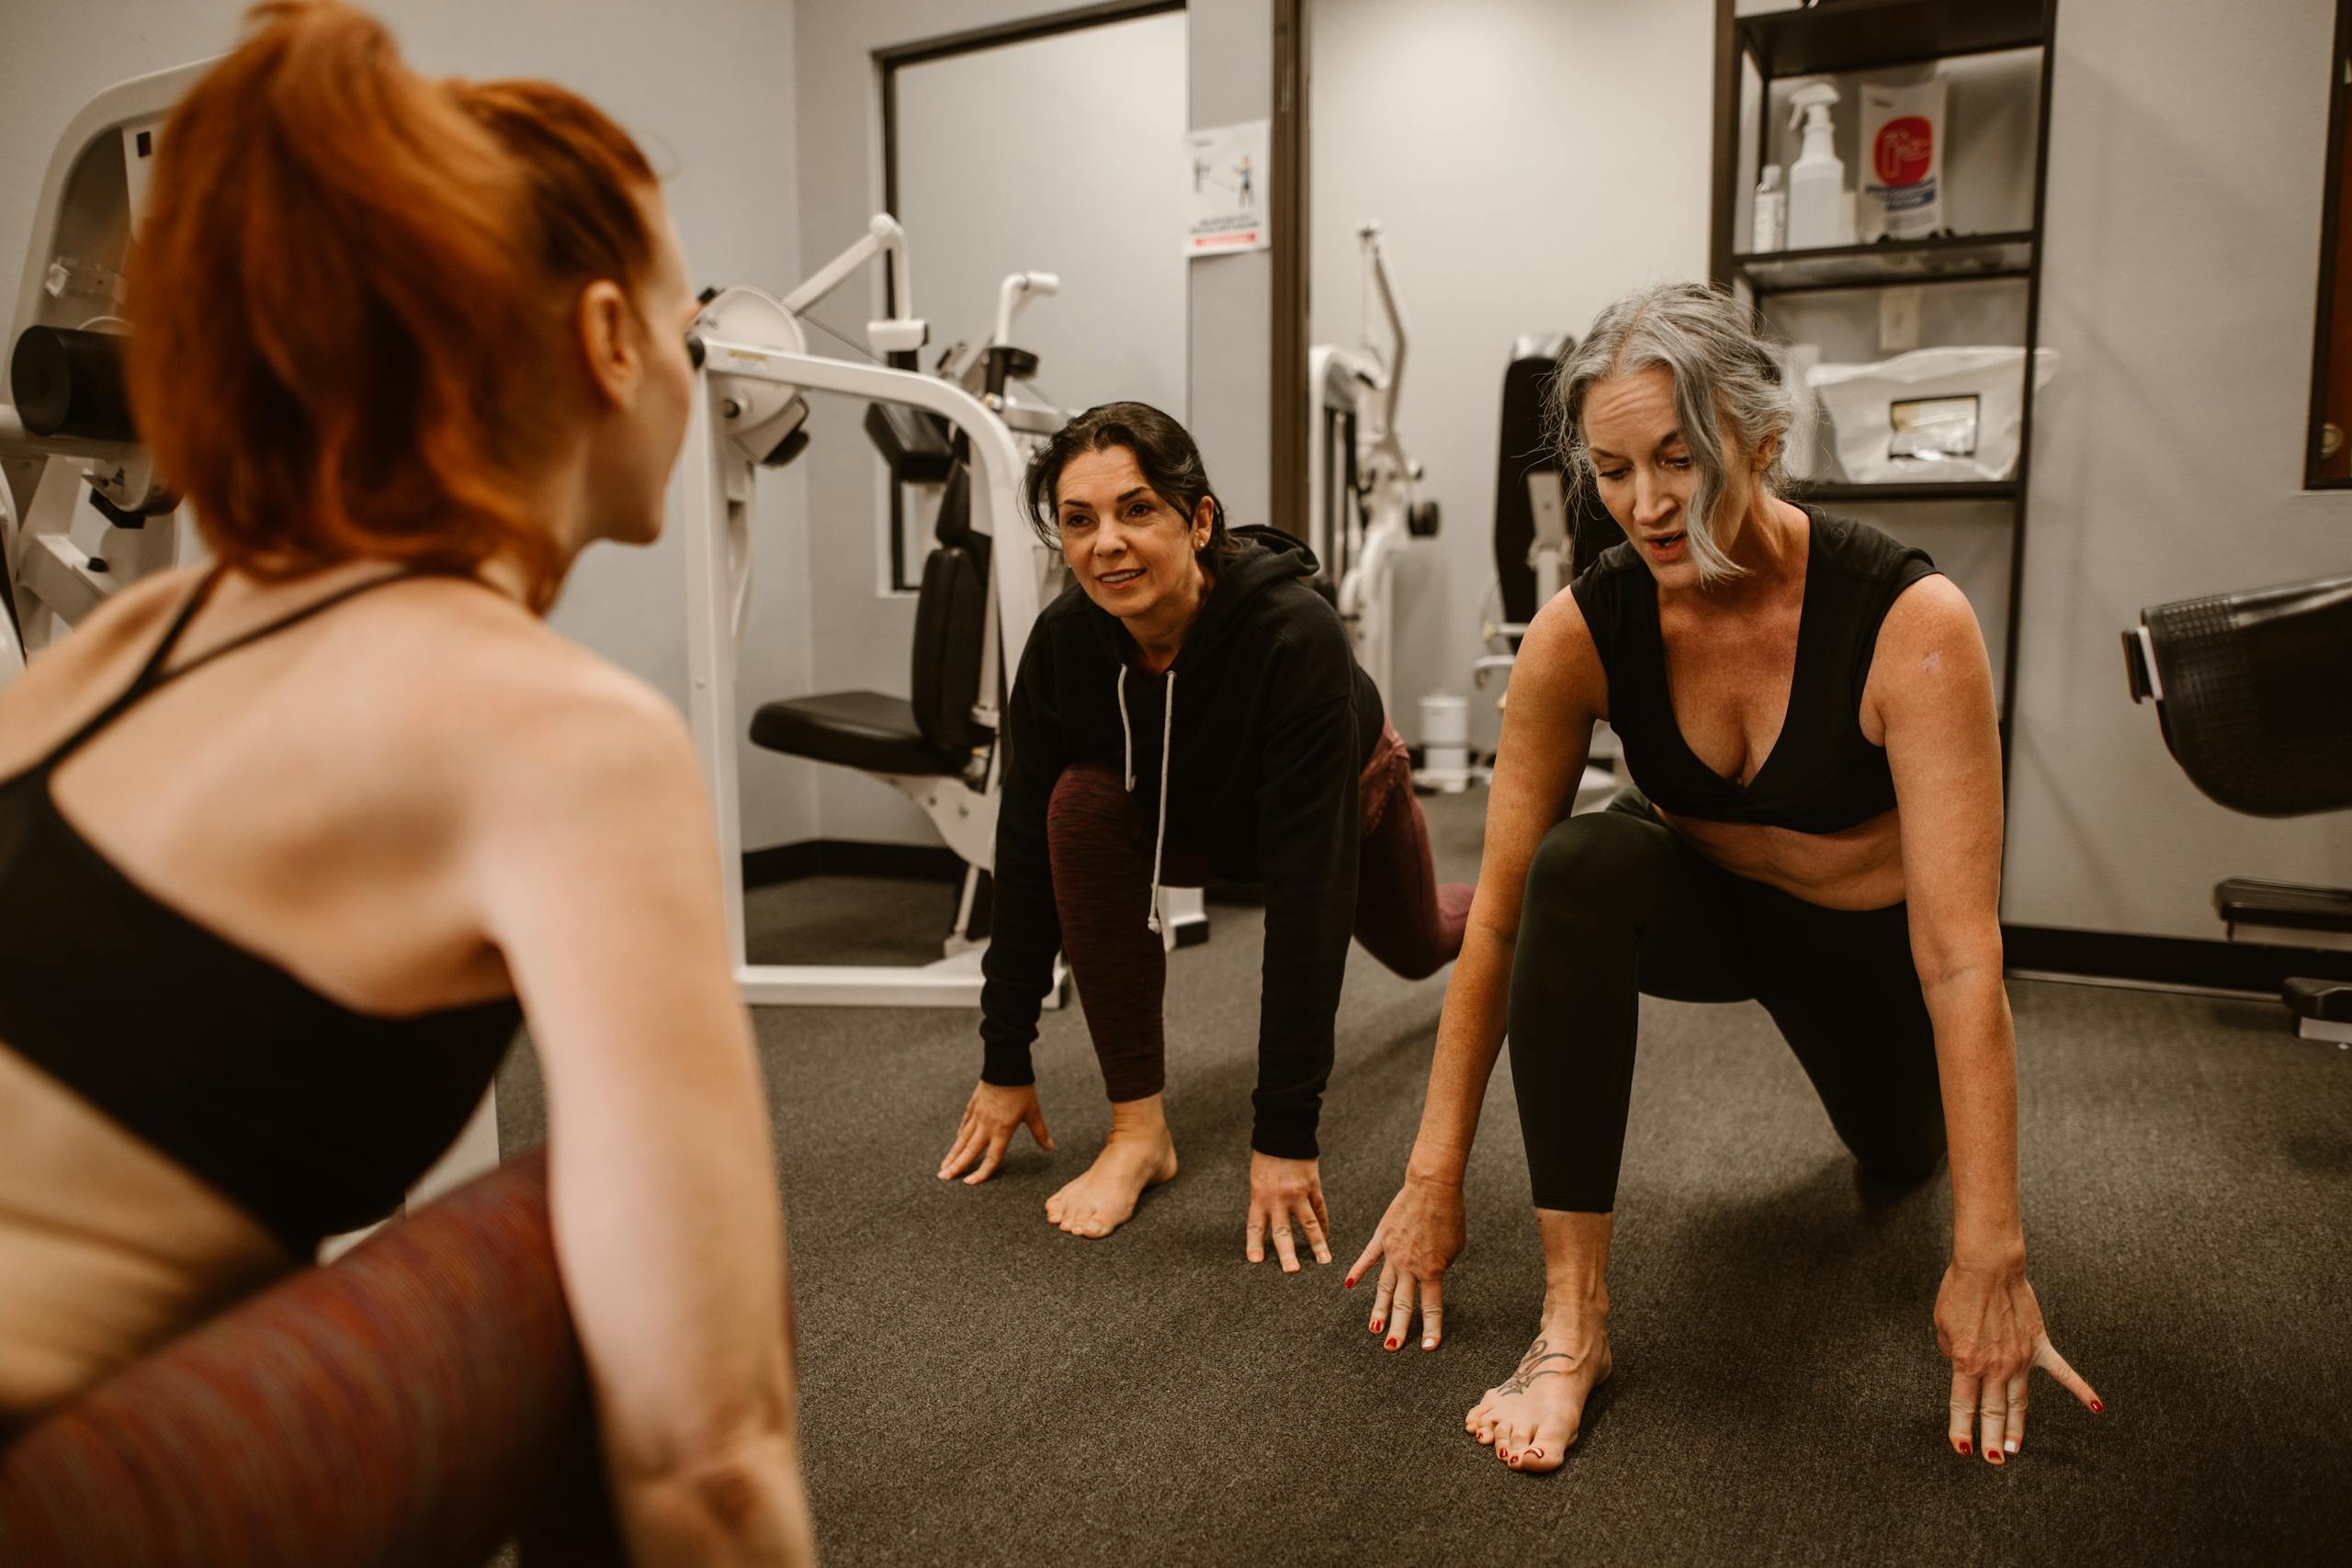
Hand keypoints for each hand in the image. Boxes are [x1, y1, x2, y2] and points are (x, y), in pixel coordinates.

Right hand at [936, 1079, 1053, 1184]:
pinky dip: (960, 1133)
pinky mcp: (973, 1105)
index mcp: (1002, 1131)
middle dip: (956, 1166)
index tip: (969, 1183)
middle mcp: (986, 1126)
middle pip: (969, 1151)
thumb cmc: (1021, 1090)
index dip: (981, 1173)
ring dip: (952, 1153)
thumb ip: (1039, 1132)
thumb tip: (1050, 1147)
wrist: (1006, 1066)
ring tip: (943, 1165)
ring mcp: (977, 1115)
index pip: (991, 1158)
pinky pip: (965, 1123)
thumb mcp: (1033, 1112)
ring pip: (962, 1139)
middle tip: (943, 1178)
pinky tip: (957, 1140)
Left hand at [1244, 1152, 1331, 1271]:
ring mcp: (1298, 1193)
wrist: (1284, 1131)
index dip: (1255, 1244)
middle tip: (1292, 1272)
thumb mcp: (1258, 1178)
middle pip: (1283, 1231)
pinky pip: (1320, 1209)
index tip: (1255, 1262)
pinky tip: (1327, 1236)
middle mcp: (1278, 1198)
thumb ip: (1263, 1199)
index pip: (1256, 1226)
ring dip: (1317, 1245)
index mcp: (1259, 1196)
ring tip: (1324, 1262)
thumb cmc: (1266, 1154)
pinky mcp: (1313, 1186)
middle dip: (1287, 1254)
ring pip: (1309, 1225)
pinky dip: (1324, 1224)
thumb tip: (1268, 1221)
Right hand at [1345, 1171, 1466, 1350]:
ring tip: (1374, 1328)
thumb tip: (1430, 1275)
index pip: (1431, 1306)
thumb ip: (1441, 1265)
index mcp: (1432, 1270)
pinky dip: (1357, 1271)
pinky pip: (1367, 1258)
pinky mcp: (1382, 1237)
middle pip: (1402, 1304)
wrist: (1432, 1187)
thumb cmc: (1450, 1215)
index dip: (1430, 1329)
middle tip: (1392, 1347)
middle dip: (1398, 1328)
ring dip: (1378, 1309)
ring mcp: (1392, 1253)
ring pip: (1383, 1287)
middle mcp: (1409, 1266)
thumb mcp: (1456, 1247)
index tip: (1427, 1347)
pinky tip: (1348, 1284)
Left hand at [1934, 1256, 2101, 1462]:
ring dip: (2016, 1427)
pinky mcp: (2038, 1346)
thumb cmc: (1960, 1292)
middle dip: (1990, 1438)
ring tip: (2014, 1449)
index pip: (1963, 1405)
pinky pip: (2064, 1373)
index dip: (1961, 1429)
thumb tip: (1964, 1366)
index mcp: (1966, 1362)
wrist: (1988, 1267)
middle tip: (1992, 1460)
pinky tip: (2097, 1407)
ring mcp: (2020, 1359)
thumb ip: (1952, 1352)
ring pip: (2019, 1401)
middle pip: (1993, 1411)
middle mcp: (1995, 1367)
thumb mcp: (1942, 1326)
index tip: (1962, 1448)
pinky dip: (2081, 1390)